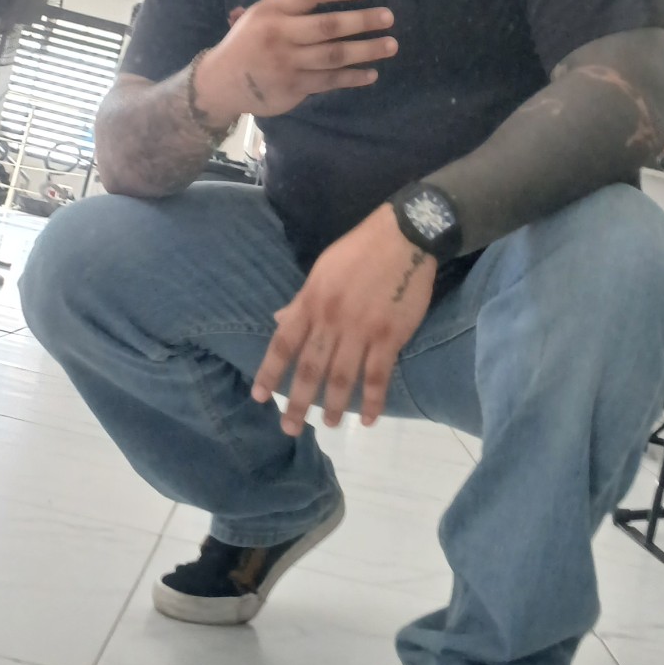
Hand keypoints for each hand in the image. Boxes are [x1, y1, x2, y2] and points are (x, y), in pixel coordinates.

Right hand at [195, 0, 397, 121]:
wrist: (220, 83)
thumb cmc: (245, 44)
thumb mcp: (256, 17)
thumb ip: (286, 7)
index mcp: (270, 11)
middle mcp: (279, 35)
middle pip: (328, 26)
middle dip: (362, 21)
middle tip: (388, 17)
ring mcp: (287, 63)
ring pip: (334, 55)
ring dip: (367, 50)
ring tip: (391, 45)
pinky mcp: (294, 87)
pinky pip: (330, 81)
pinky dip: (353, 77)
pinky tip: (371, 73)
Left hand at [252, 205, 437, 431]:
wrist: (404, 236)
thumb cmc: (359, 250)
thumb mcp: (322, 270)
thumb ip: (301, 301)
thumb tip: (278, 321)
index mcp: (311, 301)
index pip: (284, 343)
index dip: (270, 372)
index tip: (260, 398)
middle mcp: (331, 319)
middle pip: (310, 369)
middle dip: (298, 402)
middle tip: (290, 428)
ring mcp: (361, 329)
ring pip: (343, 377)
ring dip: (335, 406)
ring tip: (331, 425)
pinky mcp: (390, 335)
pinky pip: (379, 375)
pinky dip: (374, 400)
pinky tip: (369, 419)